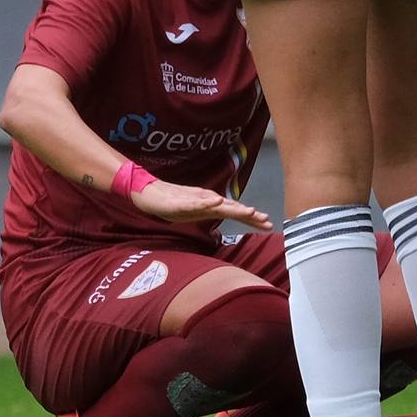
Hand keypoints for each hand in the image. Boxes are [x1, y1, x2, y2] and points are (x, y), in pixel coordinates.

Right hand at [130, 179, 272, 231]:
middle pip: (231, 208)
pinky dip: (207, 203)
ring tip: (250, 212)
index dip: (251, 217)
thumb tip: (222, 208)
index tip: (267, 223)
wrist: (149, 192)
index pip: (234, 212)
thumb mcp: (192, 209)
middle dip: (250, 215)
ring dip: (234, 208)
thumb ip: (206, 208)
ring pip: (218, 205)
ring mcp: (195, 200)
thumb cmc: (170, 200)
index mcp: (210, 205)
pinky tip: (217, 203)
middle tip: (267, 221)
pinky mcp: (181, 200)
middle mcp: (206, 201)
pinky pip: (196, 202)